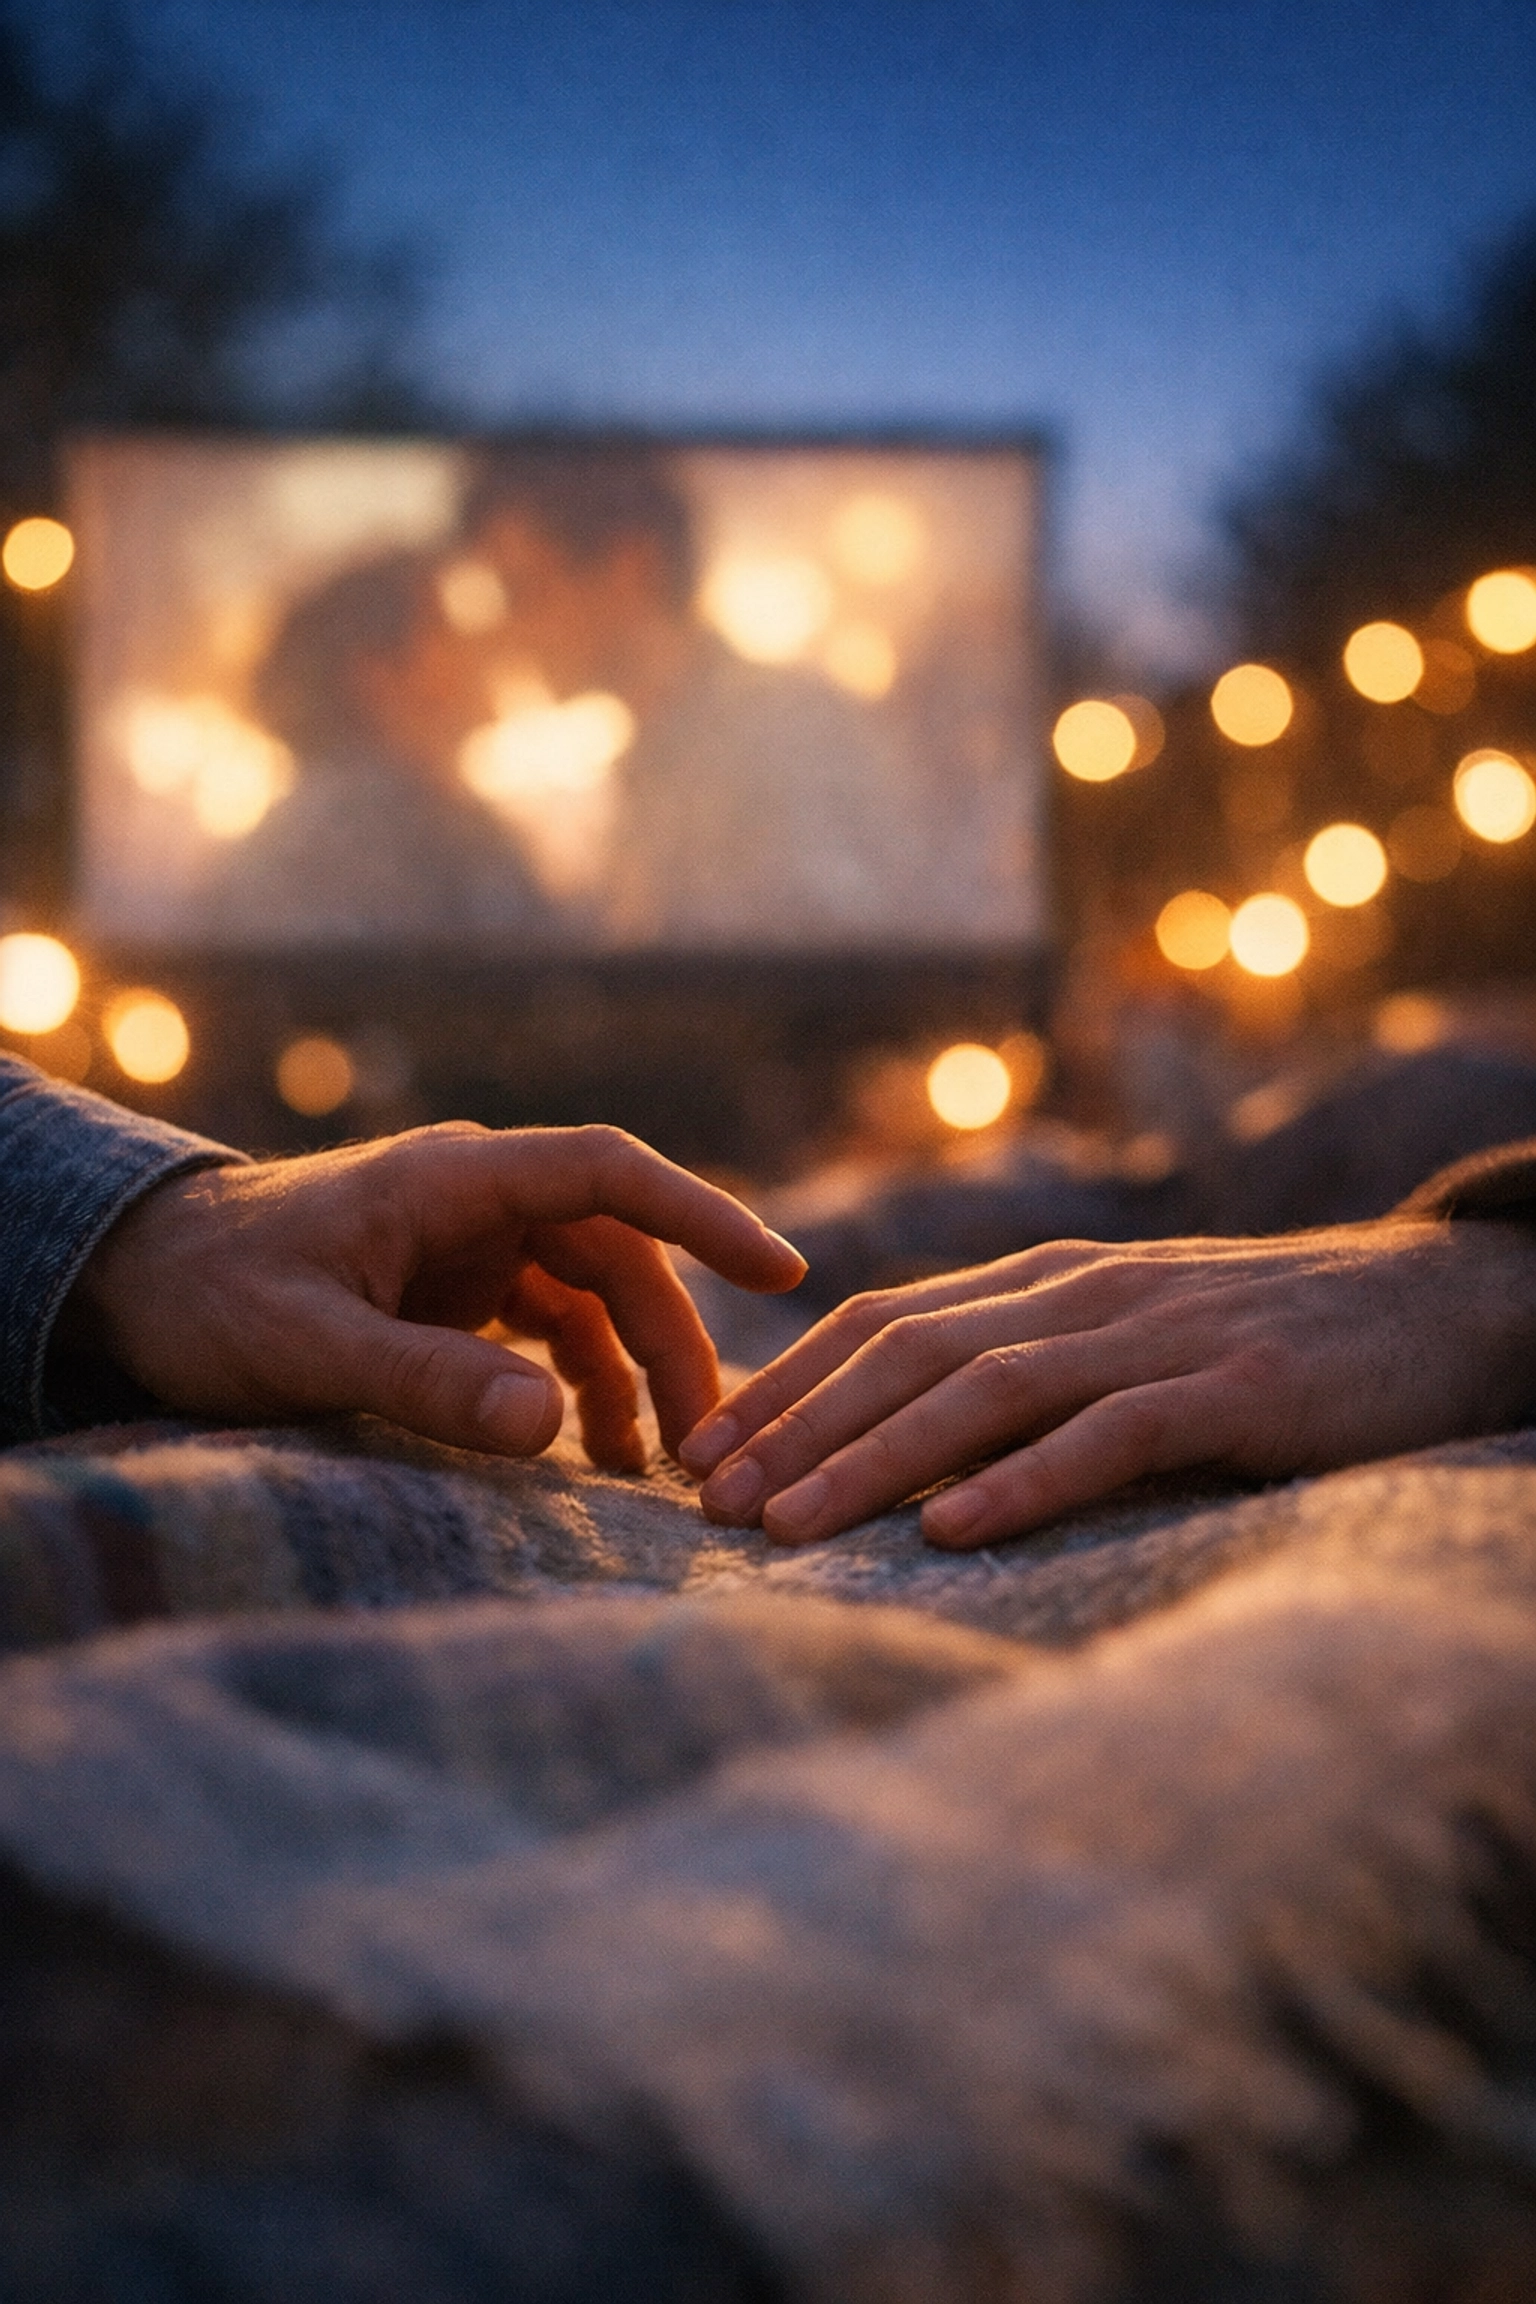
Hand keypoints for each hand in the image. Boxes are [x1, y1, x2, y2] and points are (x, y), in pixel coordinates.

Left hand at [66, 1123, 804, 1467]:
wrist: (142, 1281)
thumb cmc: (210, 1294)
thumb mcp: (307, 1346)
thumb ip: (427, 1381)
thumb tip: (554, 1428)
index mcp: (455, 1179)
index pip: (609, 1173)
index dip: (703, 1214)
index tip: (780, 1273)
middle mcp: (480, 1200)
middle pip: (620, 1253)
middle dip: (674, 1344)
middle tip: (708, 1443)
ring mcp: (473, 1245)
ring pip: (595, 1298)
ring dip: (633, 1375)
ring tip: (657, 1469)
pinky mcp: (460, 1291)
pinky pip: (551, 1332)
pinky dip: (581, 1388)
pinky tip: (590, 1454)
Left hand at [679, 1220, 1535, 1546]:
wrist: (1437, 1302)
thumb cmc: (1263, 1338)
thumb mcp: (1125, 1332)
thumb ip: (1026, 1363)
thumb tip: (901, 1441)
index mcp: (1046, 1280)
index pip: (882, 1321)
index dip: (785, 1385)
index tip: (699, 1453)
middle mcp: (1083, 1295)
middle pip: (907, 1353)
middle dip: (796, 1429)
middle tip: (707, 1502)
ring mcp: (1158, 1335)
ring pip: (985, 1389)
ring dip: (874, 1461)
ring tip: (788, 1529)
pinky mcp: (1236, 1389)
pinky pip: (1110, 1434)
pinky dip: (1025, 1483)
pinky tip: (953, 1533)